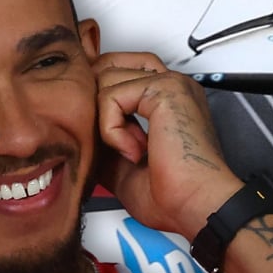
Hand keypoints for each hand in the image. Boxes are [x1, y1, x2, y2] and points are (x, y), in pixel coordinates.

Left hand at [93, 52, 241, 238]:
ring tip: (131, 152)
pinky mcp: (165, 89)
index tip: (95, 129)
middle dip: (96, 102)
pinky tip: (134, 152)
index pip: (120, 71)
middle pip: (108, 65)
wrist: (195, 207)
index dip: (99, 95)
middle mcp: (171, 86)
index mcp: (167, 101)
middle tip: (106, 141)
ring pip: (105, 80)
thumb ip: (102, 135)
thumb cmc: (172, 195)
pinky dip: (111, 130)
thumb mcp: (120, 162)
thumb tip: (77, 123)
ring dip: (106, 123)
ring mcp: (170, 84)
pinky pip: (111, 96)